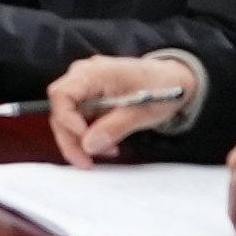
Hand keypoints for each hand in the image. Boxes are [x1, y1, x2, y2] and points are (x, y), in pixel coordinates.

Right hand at [45, 54, 188, 164]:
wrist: (174, 80)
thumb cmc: (161, 88)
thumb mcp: (141, 111)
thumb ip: (113, 127)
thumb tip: (88, 145)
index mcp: (92, 73)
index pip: (61, 94)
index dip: (67, 119)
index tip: (85, 139)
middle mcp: (83, 77)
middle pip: (60, 109)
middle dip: (71, 139)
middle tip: (85, 162)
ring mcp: (86, 88)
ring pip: (67, 118)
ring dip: (81, 140)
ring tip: (107, 152)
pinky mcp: (91, 98)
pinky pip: (80, 119)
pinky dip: (90, 135)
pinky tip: (108, 144)